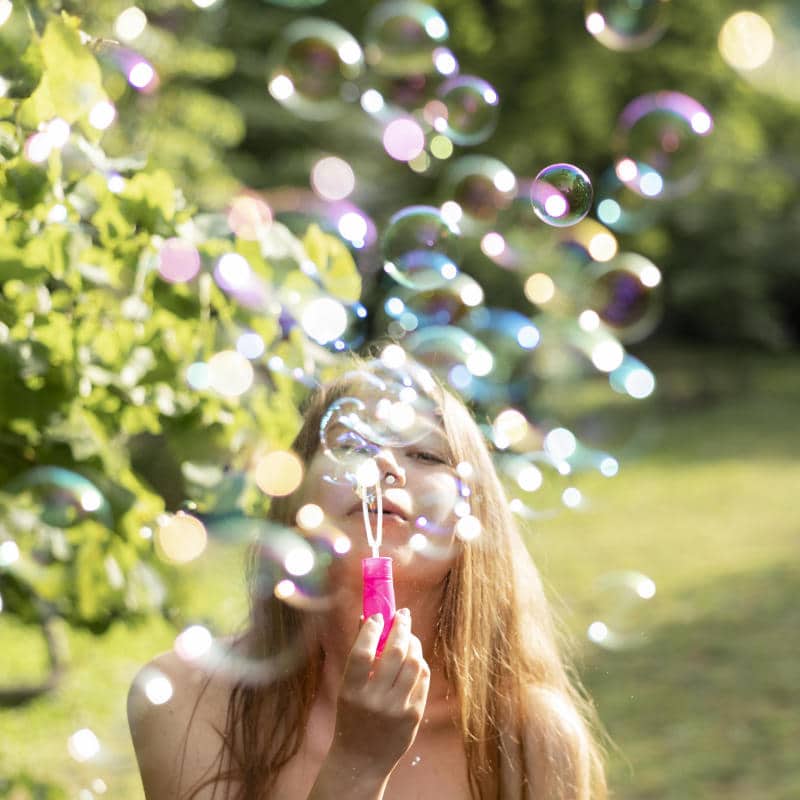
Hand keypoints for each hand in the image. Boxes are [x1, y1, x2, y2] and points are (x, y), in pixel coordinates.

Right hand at [329, 608, 429, 778]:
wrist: (362, 759)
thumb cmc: (352, 716)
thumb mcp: (348, 688)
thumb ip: (358, 654)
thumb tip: (368, 618)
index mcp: (352, 692)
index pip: (363, 653)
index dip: (371, 630)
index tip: (378, 616)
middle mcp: (375, 701)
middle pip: (394, 653)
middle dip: (400, 628)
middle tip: (402, 615)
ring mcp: (397, 709)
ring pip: (413, 663)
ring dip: (413, 643)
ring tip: (409, 635)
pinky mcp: (414, 715)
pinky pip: (422, 679)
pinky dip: (419, 663)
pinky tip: (413, 658)